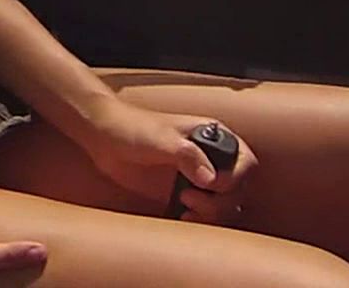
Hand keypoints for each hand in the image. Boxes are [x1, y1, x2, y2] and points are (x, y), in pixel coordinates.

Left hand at [75, 99, 257, 224]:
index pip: (246, 163)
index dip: (235, 178)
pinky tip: (182, 218)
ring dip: (211, 215)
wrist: (103, 136)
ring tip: (186, 212)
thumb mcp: (161, 138)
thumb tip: (211, 179)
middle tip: (189, 198)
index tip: (211, 184)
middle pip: (238, 191)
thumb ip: (187, 155)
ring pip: (224, 206)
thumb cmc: (133, 127)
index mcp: (212, 138)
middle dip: (219, 202)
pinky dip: (199, 221)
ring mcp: (197, 178)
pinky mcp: (182, 194)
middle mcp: (210, 159)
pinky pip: (202, 214)